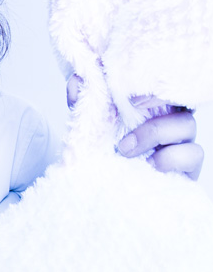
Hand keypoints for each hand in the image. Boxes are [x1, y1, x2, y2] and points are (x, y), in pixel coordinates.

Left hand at [66, 73, 203, 180]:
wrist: (108, 191)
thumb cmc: (108, 153)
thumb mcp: (92, 127)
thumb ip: (83, 103)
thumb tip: (76, 80)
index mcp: (151, 105)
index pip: (162, 84)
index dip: (151, 82)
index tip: (129, 90)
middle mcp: (170, 119)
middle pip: (178, 98)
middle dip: (155, 102)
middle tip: (129, 114)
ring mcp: (182, 142)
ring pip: (188, 124)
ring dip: (156, 132)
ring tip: (126, 149)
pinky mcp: (188, 166)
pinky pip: (194, 154)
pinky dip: (172, 157)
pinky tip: (150, 165)